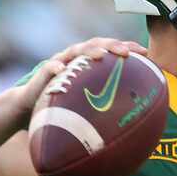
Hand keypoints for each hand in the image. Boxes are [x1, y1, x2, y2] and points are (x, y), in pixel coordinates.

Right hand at [12, 37, 147, 117]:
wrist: (30, 107)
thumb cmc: (64, 107)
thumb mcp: (88, 107)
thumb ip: (107, 110)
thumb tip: (136, 130)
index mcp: (90, 63)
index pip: (112, 51)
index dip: (128, 48)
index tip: (146, 54)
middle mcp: (77, 59)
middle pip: (97, 45)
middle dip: (112, 45)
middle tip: (127, 52)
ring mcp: (60, 63)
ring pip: (76, 51)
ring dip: (89, 51)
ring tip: (101, 55)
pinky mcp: (43, 73)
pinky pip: (48, 68)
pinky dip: (55, 67)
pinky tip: (61, 70)